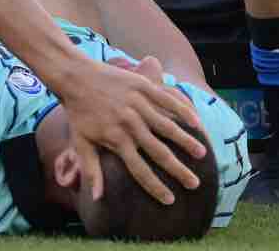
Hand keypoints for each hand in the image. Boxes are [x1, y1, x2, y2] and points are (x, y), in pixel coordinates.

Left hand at [57, 54, 207, 203]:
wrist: (76, 78)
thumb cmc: (78, 114)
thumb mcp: (81, 144)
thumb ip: (92, 171)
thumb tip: (97, 198)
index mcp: (116, 141)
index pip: (140, 171)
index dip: (155, 187)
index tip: (170, 200)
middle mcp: (130, 125)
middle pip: (160, 153)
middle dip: (178, 171)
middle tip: (194, 184)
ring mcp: (139, 105)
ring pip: (168, 127)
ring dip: (186, 142)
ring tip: (202, 154)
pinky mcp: (144, 87)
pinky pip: (168, 101)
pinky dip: (183, 111)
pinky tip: (197, 123)